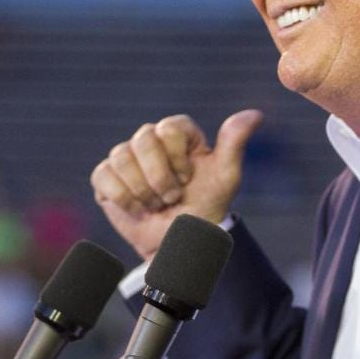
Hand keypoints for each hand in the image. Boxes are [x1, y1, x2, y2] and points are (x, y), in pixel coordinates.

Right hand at [90, 109, 263, 260]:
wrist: (180, 244)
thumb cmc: (205, 208)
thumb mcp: (225, 177)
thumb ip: (234, 143)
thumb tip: (255, 114)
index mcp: (178, 133)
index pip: (169, 128)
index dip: (178, 160)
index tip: (188, 180)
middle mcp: (150, 140)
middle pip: (143, 141)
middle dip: (160, 178)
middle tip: (172, 197)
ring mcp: (126, 157)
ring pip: (121, 158)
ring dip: (143, 191)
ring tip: (156, 205)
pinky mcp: (106, 178)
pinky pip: (103, 176)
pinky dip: (123, 198)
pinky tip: (137, 208)